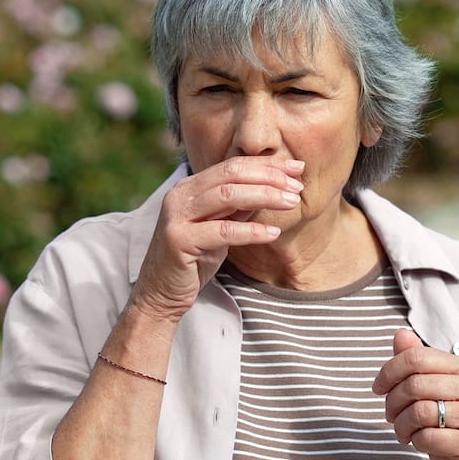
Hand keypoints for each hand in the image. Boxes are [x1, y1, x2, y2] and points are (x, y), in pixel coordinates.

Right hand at [131, 156, 303, 321]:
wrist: (160, 294)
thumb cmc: (193, 260)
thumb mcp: (219, 227)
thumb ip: (239, 207)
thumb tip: (274, 187)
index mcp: (189, 187)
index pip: (232, 166)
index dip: (266, 165)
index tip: (296, 168)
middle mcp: (180, 196)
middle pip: (231, 175)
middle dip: (269, 177)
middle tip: (298, 185)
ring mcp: (176, 216)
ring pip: (227, 196)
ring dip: (264, 196)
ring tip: (291, 202)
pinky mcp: (178, 240)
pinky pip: (222, 231)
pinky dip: (251, 231)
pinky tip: (272, 233)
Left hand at [372, 329, 458, 459]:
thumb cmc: (441, 420)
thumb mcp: (425, 387)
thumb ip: (413, 359)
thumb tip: (400, 334)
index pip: (416, 357)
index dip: (388, 371)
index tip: (377, 388)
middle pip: (415, 385)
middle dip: (392, 402)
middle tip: (389, 415)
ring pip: (419, 411)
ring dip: (401, 425)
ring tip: (403, 431)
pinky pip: (428, 437)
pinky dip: (415, 441)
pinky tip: (420, 442)